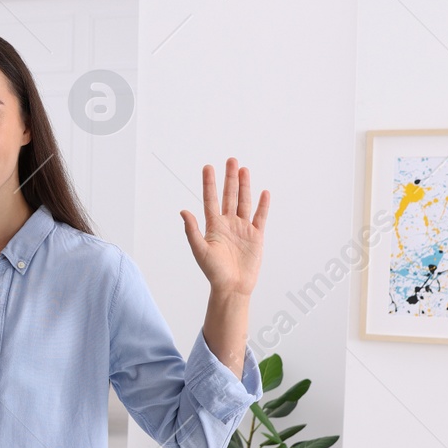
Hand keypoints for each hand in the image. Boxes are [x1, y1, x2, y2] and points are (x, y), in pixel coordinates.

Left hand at [180, 157, 268, 296]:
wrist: (233, 287)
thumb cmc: (214, 272)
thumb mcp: (200, 250)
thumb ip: (192, 231)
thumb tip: (183, 211)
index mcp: (213, 226)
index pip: (211, 199)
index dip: (209, 184)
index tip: (208, 167)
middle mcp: (228, 224)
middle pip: (229, 196)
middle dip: (230, 178)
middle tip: (231, 160)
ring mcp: (243, 228)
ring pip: (244, 202)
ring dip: (244, 186)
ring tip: (244, 169)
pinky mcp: (256, 236)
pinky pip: (260, 217)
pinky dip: (262, 205)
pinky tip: (263, 192)